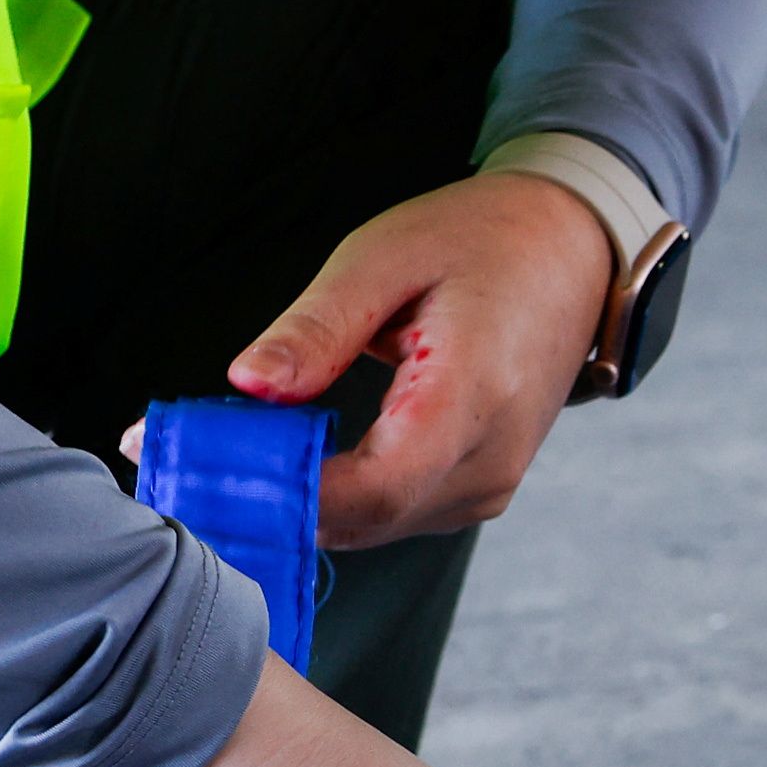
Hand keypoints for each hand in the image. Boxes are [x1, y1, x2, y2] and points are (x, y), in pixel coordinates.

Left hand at [221, 169, 615, 547]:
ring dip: (304, 500)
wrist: (573, 249)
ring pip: (375, 526)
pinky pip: (396, 514)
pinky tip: (300, 457)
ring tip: (238, 450)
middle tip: (193, 456)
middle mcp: (490, 455)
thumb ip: (315, 328)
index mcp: (473, 392)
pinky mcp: (482, 487)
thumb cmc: (483, 240)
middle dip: (275, 496)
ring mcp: (492, 481)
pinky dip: (340, 496)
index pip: (374, 486)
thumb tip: (248, 384)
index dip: (286, 490)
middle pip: (366, 518)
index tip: (206, 463)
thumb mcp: (385, 256)